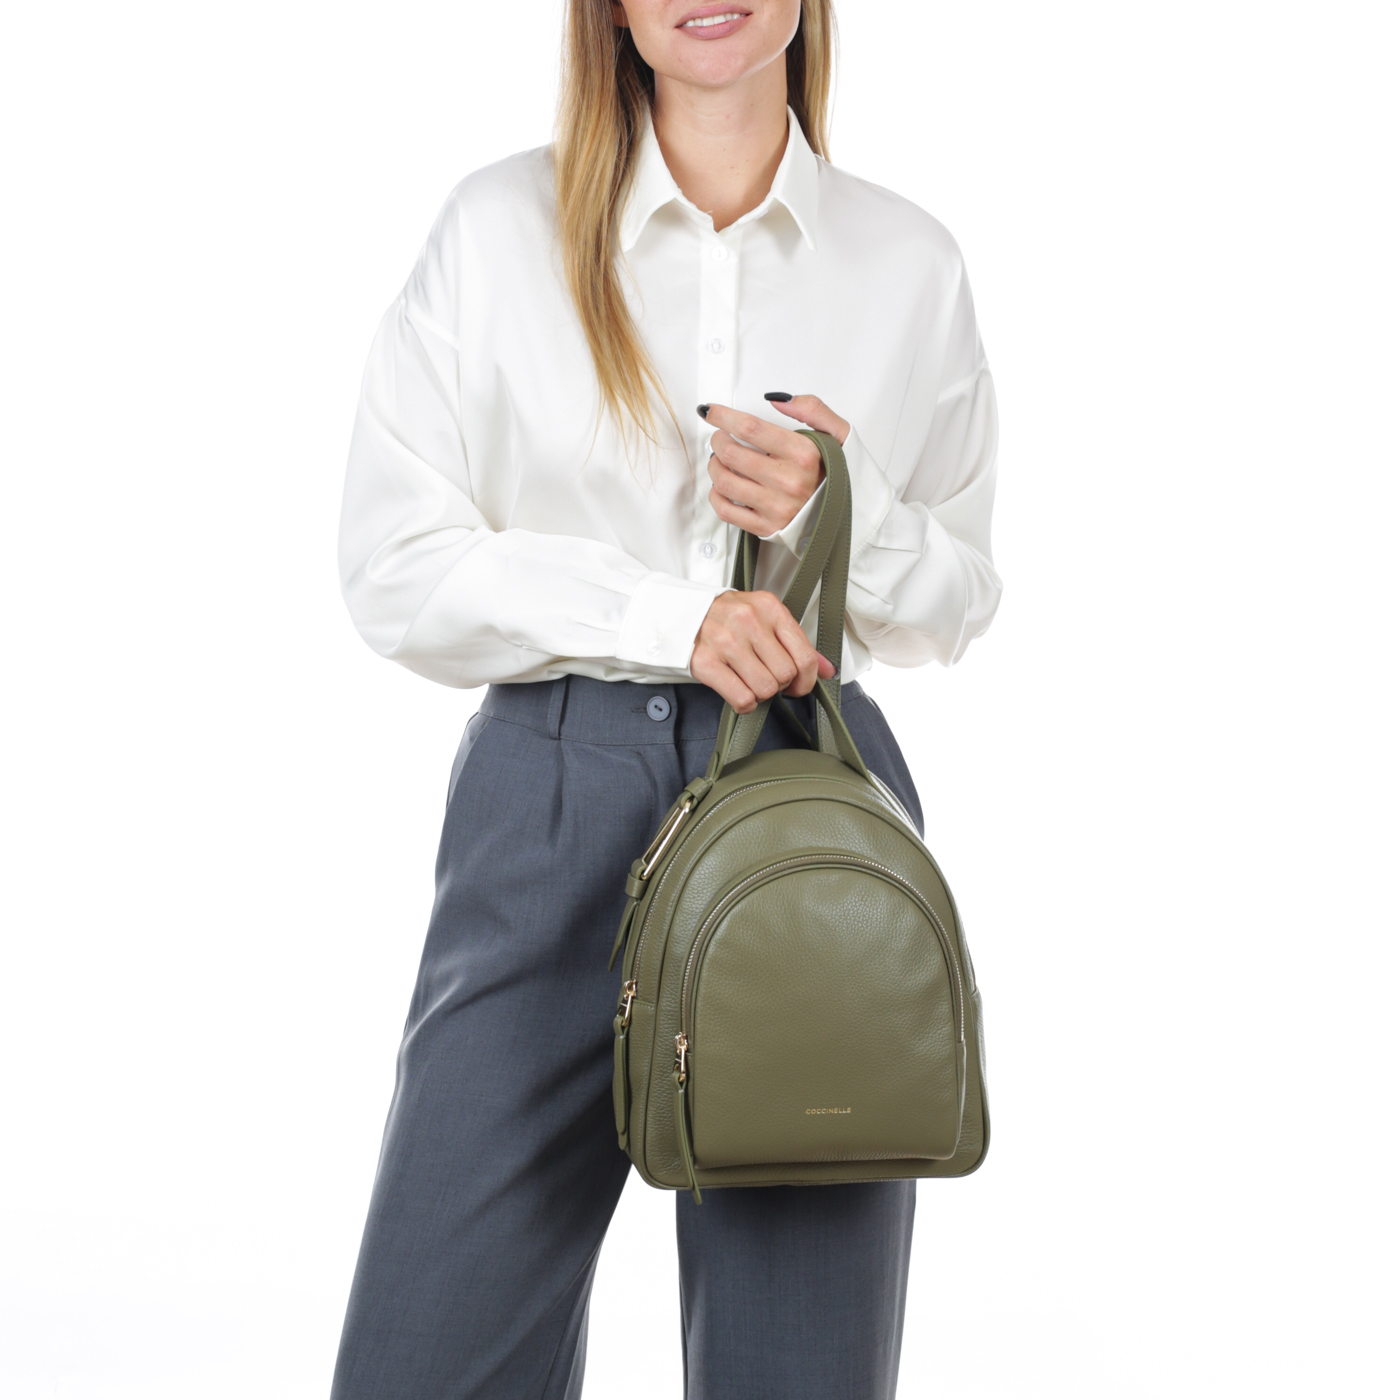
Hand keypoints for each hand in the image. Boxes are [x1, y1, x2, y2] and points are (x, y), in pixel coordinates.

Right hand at [690, 590, 836, 713]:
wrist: (683, 613)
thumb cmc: (729, 618)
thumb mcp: (765, 619)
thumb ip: (798, 643)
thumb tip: (829, 671)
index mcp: (769, 608)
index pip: (804, 655)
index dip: (807, 679)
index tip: (799, 685)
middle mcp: (748, 621)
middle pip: (785, 675)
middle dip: (780, 685)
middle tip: (767, 679)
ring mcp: (725, 642)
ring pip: (765, 689)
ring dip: (761, 694)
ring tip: (750, 681)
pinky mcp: (706, 663)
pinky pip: (742, 699)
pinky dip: (744, 703)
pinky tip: (739, 691)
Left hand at [700, 394, 850, 535]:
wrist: (850, 516)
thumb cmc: (838, 474)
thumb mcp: (838, 434)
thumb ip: (812, 409)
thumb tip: (777, 398)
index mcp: (804, 455)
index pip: (751, 428)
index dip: (723, 416)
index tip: (711, 411)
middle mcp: (788, 481)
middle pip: (731, 453)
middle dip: (718, 439)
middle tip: (720, 436)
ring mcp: (775, 507)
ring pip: (724, 481)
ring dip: (714, 465)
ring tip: (720, 459)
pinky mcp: (766, 527)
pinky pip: (726, 511)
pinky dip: (716, 495)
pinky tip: (722, 486)